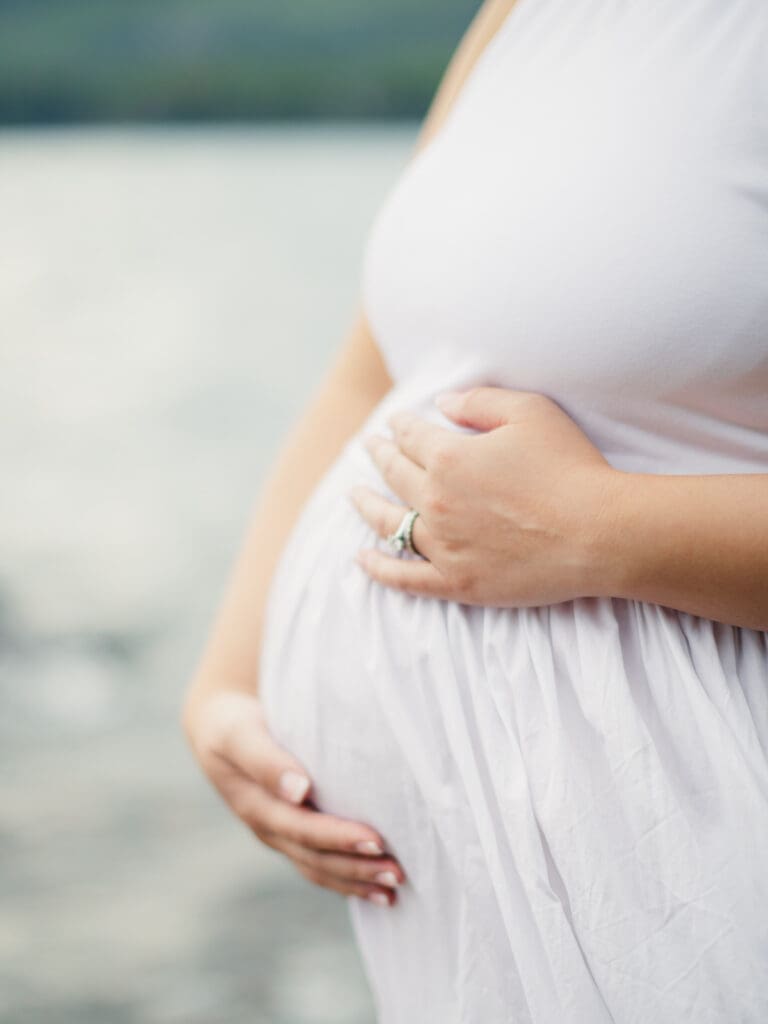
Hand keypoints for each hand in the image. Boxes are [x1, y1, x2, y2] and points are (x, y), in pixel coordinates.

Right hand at [183, 690, 405, 905]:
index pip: (302, 828)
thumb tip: (299, 790)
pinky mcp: (290, 833)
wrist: (217, 726)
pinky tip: (376, 889)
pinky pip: (319, 863)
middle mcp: (268, 827)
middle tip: (398, 873)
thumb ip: (266, 760)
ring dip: (356, 880)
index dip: (339, 837)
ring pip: (319, 867)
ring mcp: (279, 834)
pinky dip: (347, 878)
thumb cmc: (233, 723)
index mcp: (255, 805)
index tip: (377, 840)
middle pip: (315, 857)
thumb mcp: (239, 735)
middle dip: (356, 867)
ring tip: (395, 888)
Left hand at [349, 386, 618, 606]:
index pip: (412, 437)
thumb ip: (479, 402)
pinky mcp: (456, 581)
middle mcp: (435, 501)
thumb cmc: (570, 466)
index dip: (400, 426)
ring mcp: (442, 545)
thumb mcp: (530, 411)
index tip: (393, 422)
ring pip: (389, 523)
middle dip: (379, 456)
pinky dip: (379, 568)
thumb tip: (440, 403)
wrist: (599, 533)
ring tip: (354, 496)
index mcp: (449, 457)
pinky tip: (362, 559)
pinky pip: (404, 577)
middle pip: (395, 474)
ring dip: (367, 506)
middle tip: (369, 448)